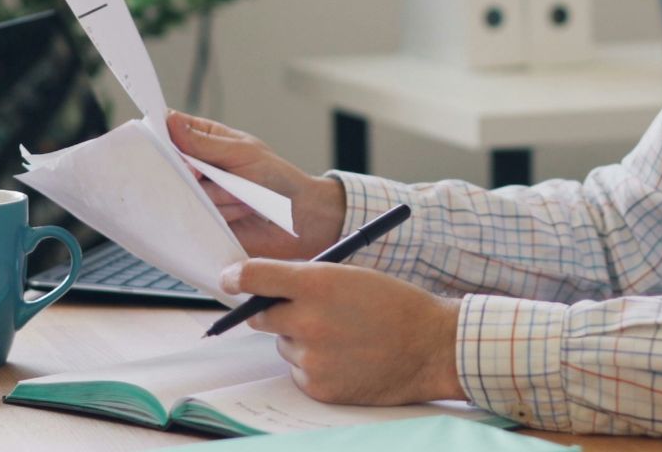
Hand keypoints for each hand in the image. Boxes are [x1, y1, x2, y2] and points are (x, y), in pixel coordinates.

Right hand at [168, 111, 346, 259]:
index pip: (170, 130)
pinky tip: (240, 212)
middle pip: (169, 165)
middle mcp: (197, 167)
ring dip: (218, 196)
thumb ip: (205, 143)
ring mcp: (198, 195)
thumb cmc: (276, 178)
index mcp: (206, 140)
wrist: (298, 219)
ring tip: (242, 196)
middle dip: (194, 172)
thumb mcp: (242, 153)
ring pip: (185, 193)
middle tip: (211, 175)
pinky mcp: (202, 221)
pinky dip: (220, 214)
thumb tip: (171, 122)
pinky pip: (194, 218)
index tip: (162, 141)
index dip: (161, 134)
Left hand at [222, 259, 463, 404]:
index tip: (229, 279)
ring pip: (284, 345)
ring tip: (342, 336)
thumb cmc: (395, 305)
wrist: (431, 347)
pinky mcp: (318, 386)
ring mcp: (312, 358)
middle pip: (260, 315)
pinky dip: (315, 365)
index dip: (236, 277)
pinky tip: (345, 357)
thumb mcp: (350, 275)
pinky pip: (299, 371)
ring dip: (300, 339)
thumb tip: (266, 288)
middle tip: (298, 310)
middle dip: (272, 310)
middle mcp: (308, 321)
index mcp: (317, 283)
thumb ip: (306, 279)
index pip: (255, 277)